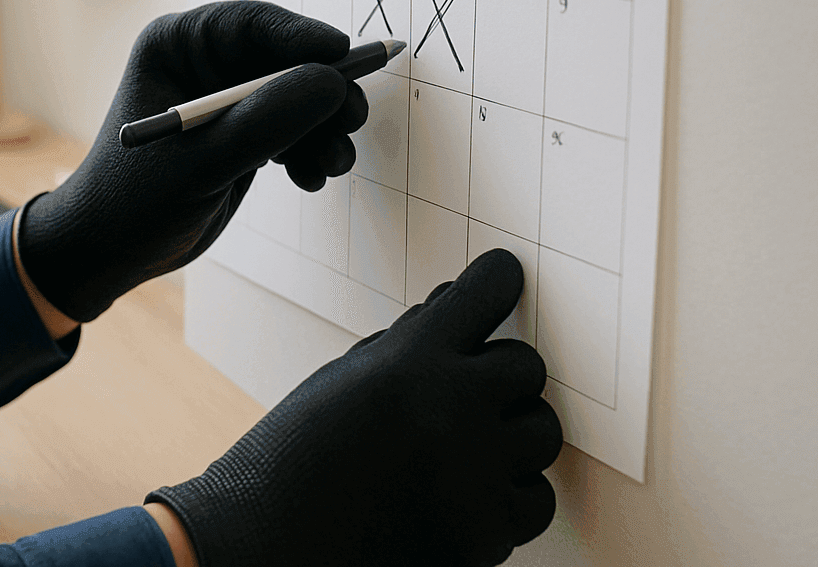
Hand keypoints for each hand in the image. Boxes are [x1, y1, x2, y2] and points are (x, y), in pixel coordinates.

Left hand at [18, 1, 366, 321]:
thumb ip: (265, 122)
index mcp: (176, 46)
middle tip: (352, 121)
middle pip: (285, 57)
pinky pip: (294, 127)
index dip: (302, 35)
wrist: (112, 251)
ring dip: (323, 128)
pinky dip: (310, 150)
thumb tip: (329, 83)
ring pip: (298, 95)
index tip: (343, 56)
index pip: (250, 24)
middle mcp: (204, 63)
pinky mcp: (244, 132)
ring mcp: (227, 98)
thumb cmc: (133, 201)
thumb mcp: (202, 163)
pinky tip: (308, 179)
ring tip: (330, 165)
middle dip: (322, 92)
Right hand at [146, 250, 562, 566]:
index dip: (495, 281)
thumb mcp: (343, 378)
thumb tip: (453, 302)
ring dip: (510, 434)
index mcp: (410, 361)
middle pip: (526, 367)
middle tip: (466, 392)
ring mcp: (477, 474)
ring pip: (542, 432)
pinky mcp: (488, 532)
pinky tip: (468, 492)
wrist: (274, 541)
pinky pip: (535, 498)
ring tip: (464, 446)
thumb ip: (405, 343)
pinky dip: (509, 495)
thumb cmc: (299, 454)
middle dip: (499, 375)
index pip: (483, 295)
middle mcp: (453, 410)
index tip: (502, 276)